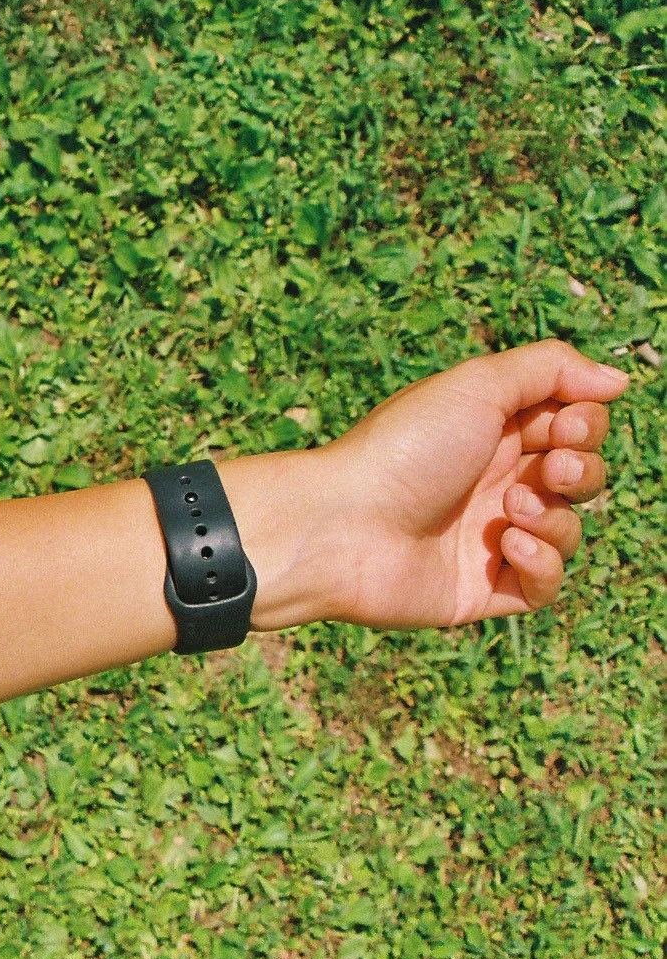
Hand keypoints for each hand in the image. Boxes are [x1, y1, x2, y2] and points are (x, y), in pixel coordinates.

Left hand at [316, 339, 629, 629]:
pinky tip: (506, 546)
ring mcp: (486, 538)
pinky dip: (542, 564)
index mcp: (490, 433)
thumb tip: (618, 381)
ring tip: (511, 508)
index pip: (572, 426)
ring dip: (556, 516)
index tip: (565, 425)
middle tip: (550, 467)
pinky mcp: (481, 589)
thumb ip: (550, 369)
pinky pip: (544, 585)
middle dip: (581, 469)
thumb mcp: (476, 385)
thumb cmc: (401, 448)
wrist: (340, 525)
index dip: (585, 424)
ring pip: (567, 529)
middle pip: (579, 476)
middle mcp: (491, 483)